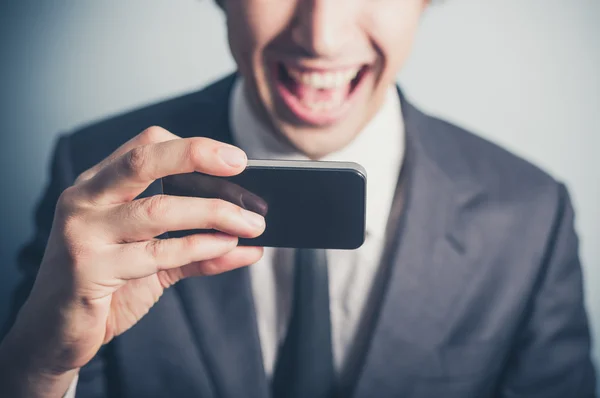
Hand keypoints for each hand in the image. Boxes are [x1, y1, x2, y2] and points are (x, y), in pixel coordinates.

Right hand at [0, 127, 264, 394]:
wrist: (56, 332)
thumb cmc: (105, 286)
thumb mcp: (152, 258)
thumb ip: (196, 245)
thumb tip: (251, 239)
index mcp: (97, 187)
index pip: (145, 147)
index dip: (192, 148)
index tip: (235, 158)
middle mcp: (85, 201)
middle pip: (143, 161)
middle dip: (195, 156)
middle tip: (239, 164)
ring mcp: (83, 234)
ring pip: (158, 210)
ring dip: (214, 213)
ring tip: (253, 223)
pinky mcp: (88, 270)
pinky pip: (157, 254)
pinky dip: (200, 248)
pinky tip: (228, 247)